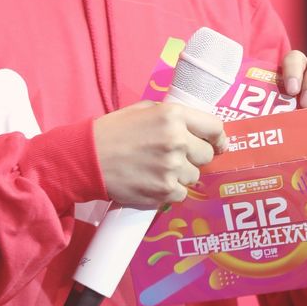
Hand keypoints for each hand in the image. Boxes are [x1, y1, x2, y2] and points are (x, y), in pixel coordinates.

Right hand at [93, 100, 227, 208]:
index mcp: (173, 115)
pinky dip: (169, 191)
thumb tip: (197, 128)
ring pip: (194, 176)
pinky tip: (151, 182)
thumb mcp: (144, 110)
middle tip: (173, 157)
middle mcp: (177, 140)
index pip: (215, 127)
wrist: (87, 158)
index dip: (219, 138)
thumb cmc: (112, 132)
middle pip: (207, 155)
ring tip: (156, 169)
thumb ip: (173, 117)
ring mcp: (172, 167)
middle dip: (194, 157)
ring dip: (180, 175)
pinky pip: (181, 194)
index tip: (217, 144)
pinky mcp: (164, 190)